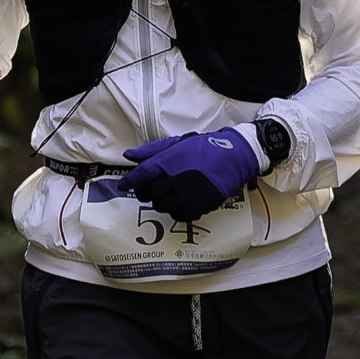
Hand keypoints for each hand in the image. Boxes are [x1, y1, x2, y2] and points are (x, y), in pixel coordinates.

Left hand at [115, 128, 260, 221]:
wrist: (235, 156)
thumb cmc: (206, 148)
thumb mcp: (178, 143)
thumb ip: (153, 150)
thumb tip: (129, 156)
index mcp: (169, 161)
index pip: (141, 175)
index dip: (129, 181)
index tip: (124, 185)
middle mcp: (176, 178)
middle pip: (148, 193)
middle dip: (144, 193)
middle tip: (147, 191)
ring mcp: (188, 193)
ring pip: (161, 206)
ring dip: (160, 202)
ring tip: (167, 195)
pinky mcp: (200, 205)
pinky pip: (178, 215)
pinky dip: (175, 210)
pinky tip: (179, 202)